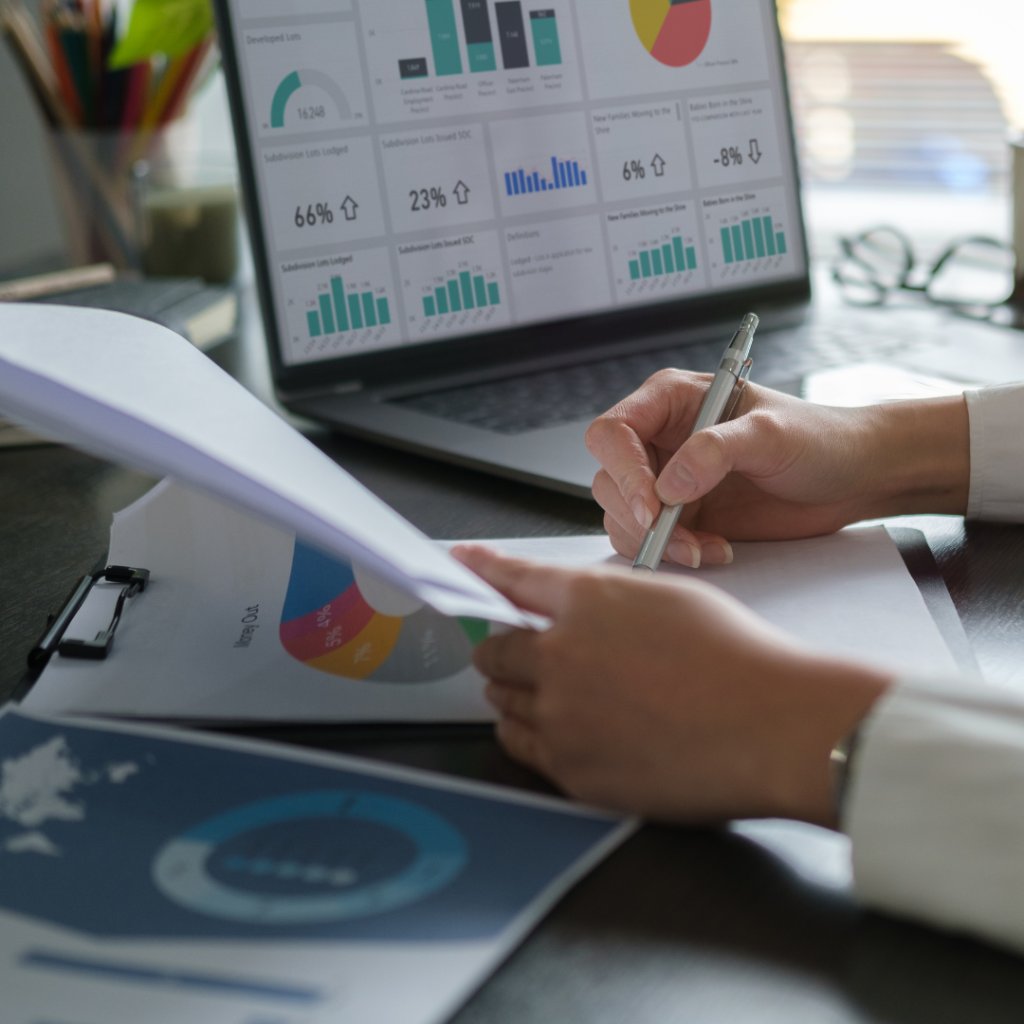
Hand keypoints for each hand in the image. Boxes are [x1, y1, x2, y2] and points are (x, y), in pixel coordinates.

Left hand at [453, 545, 890, 825]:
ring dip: (516, 692)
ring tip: (559, 696)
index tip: (457, 565)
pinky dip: (529, 733)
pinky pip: (521, 745)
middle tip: (522, 656)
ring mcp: (562, 714)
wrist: (775, 726)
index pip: (513, 580)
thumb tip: (566, 610)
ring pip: (503, 699)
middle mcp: (561, 654)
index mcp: (588, 601)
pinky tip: (562, 728)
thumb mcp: (668, 599)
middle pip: (496, 649)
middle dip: (504, 649)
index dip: (482, 571)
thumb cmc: (739, 659)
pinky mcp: (571, 768)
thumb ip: (603, 601)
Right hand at [585, 371, 968, 566]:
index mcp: (672, 401)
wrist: (854, 477)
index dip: (623, 470)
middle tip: (676, 536)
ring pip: (623, 516)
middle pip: (610, 479)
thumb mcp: (771, 434)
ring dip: (658, 541)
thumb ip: (716, 450)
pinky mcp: (684, 516)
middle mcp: (662, 440)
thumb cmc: (821, 438)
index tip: (651, 506)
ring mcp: (670, 480)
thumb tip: (669, 484)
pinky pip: (653, 541)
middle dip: (638, 516)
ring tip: (706, 548)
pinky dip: (676, 554)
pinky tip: (716, 550)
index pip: (614, 432)